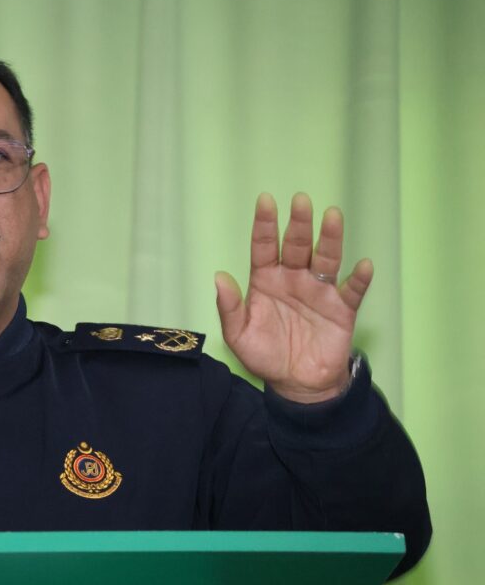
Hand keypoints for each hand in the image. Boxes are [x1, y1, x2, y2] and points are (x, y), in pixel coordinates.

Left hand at [214, 192, 372, 402]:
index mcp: (266, 280)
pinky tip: (363, 265)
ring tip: (332, 216)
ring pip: (326, 259)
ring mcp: (319, 292)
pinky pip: (352, 291)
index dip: (265, 225)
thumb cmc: (264, 355)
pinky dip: (359, 279)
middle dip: (299, 223)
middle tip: (301, 200)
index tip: (266, 201)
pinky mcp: (341, 310)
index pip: (264, 247)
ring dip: (330, 239)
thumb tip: (219, 277)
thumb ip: (229, 307)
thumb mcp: (238, 335)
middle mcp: (293, 279)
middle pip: (297, 246)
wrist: (296, 384)